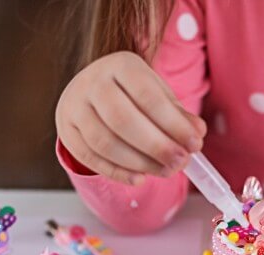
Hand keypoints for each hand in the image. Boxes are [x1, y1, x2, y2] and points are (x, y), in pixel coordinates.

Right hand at [56, 51, 206, 185]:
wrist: (93, 90)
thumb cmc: (134, 94)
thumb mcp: (159, 95)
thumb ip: (179, 115)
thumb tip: (197, 133)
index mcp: (121, 65)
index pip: (147, 96)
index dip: (173, 123)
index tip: (194, 144)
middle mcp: (92, 82)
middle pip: (123, 120)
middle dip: (156, 146)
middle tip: (180, 163)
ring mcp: (74, 106)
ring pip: (104, 142)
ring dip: (139, 163)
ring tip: (165, 171)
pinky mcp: (67, 130)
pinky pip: (90, 157)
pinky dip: (117, 172)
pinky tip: (140, 179)